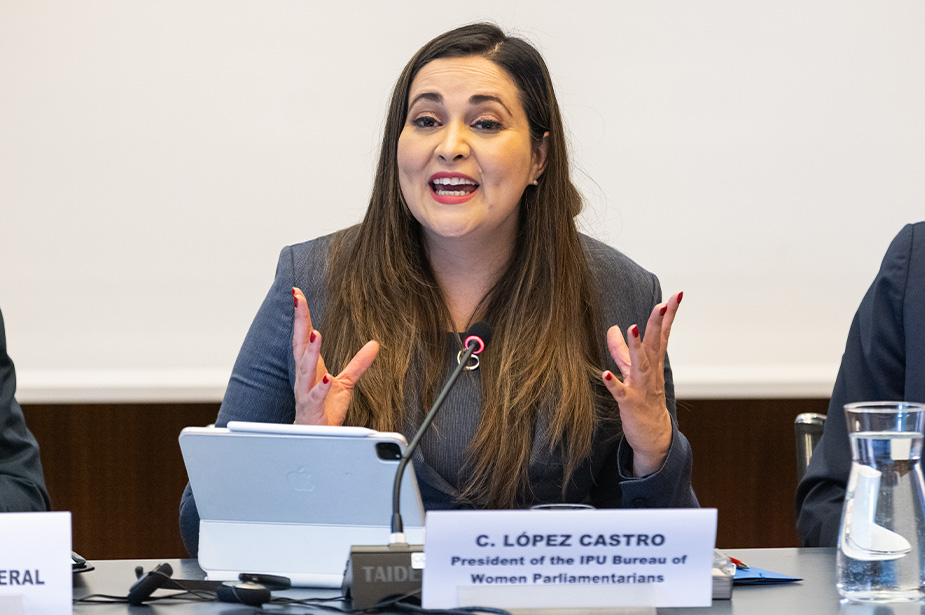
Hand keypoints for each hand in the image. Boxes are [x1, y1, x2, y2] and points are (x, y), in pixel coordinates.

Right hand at [292, 287, 378, 425]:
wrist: (317, 438)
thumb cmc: (325, 410)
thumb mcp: (345, 383)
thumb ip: (359, 363)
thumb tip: (375, 345)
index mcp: (310, 368)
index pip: (303, 336)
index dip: (301, 316)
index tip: (297, 294)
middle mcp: (305, 377)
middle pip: (299, 346)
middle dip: (299, 323)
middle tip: (298, 301)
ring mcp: (306, 393)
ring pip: (305, 370)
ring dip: (310, 353)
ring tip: (316, 335)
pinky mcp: (313, 410)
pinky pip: (316, 397)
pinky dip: (321, 388)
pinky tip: (327, 378)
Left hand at [602, 291, 682, 476]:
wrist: (653, 435)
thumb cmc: (642, 399)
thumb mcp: (632, 371)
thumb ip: (621, 350)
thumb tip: (613, 328)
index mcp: (653, 362)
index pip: (662, 334)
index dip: (668, 315)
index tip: (678, 294)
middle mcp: (650, 372)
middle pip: (654, 344)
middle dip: (658, 324)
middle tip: (663, 304)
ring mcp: (642, 387)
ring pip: (640, 364)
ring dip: (636, 347)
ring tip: (632, 328)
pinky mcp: (630, 403)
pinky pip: (621, 392)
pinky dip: (614, 382)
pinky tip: (606, 373)